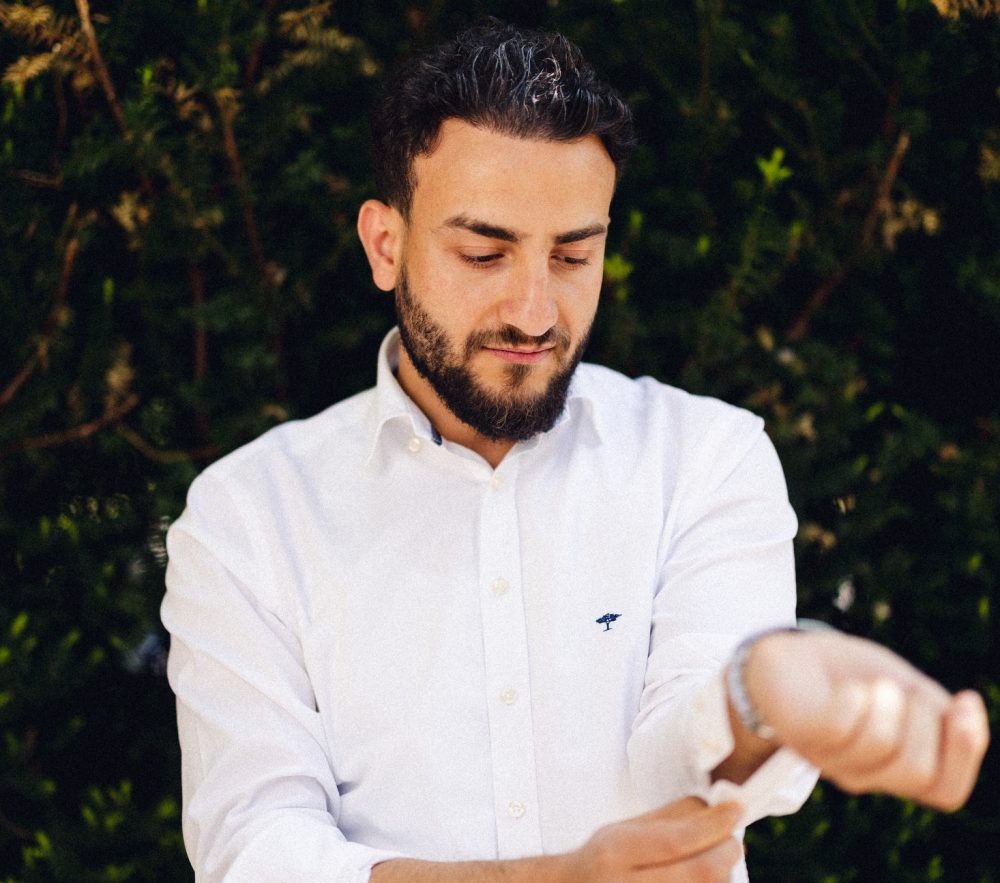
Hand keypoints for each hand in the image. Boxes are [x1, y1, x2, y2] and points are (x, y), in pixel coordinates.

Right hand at [566, 797, 742, 881]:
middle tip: (732, 839)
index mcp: (616, 854)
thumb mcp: (626, 830)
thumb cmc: (607, 860)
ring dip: (723, 874)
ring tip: (715, 859)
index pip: (676, 839)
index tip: (736, 808)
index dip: (713, 824)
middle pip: (701, 872)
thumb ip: (671, 817)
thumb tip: (718, 807)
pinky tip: (706, 878)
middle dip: (727, 851)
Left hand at [745, 630, 989, 809]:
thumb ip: (942, 714)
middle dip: (922, 718)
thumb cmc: (854, 677)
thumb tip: (969, 711)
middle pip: (917, 768)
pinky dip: (853, 698)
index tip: (965, 699)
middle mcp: (865, 774)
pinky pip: (841, 726)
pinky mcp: (802, 734)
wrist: (790, 657)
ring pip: (881, 745)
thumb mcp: (908, 690)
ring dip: (885, 701)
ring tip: (872, 684)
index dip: (966, 752)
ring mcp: (831, 759)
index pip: (945, 791)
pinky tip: (847, 687)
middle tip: (899, 687)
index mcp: (897, 769)